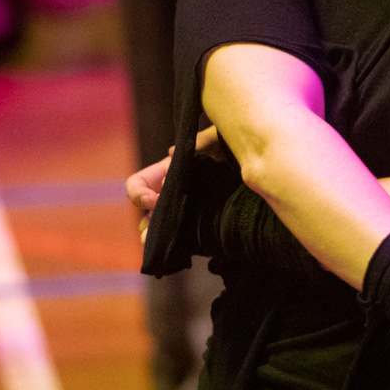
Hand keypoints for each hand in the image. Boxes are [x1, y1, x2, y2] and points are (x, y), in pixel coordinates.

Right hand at [126, 126, 222, 241]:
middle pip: (146, 212)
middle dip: (147, 223)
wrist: (252, 160)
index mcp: (166, 173)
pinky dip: (183, 244)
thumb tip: (171, 152)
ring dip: (157, 238)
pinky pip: (186, 237)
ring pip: (162, 228)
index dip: (138, 193)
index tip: (154, 200)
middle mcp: (170, 193)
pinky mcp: (200, 223)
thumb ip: (199, 142)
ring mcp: (183, 209)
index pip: (137, 184)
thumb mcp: (215, 139)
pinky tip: (187, 250)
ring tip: (157, 247)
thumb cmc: (228, 145)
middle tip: (150, 233)